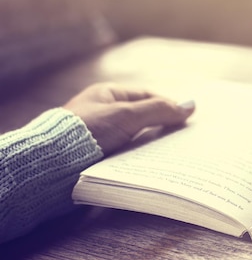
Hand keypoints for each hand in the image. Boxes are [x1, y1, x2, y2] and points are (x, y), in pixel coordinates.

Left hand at [64, 83, 194, 155]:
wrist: (52, 163)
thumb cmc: (87, 132)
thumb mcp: (127, 115)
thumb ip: (159, 110)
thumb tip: (190, 106)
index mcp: (107, 94)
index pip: (147, 96)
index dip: (168, 105)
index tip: (187, 119)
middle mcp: (104, 112)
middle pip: (142, 117)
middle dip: (162, 126)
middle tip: (184, 138)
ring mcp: (100, 134)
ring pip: (135, 136)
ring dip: (152, 144)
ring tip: (172, 154)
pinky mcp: (98, 154)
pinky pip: (126, 153)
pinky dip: (140, 157)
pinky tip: (151, 165)